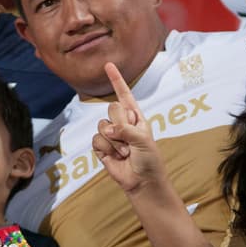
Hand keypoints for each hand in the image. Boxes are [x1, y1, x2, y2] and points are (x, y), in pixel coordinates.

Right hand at [93, 62, 167, 195]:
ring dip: (115, 142)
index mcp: (135, 116)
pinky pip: (96, 140)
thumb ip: (126, 128)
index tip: (108, 65)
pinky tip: (115, 157)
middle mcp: (122, 122)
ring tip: (125, 152)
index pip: (124, 95)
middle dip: (121, 125)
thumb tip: (107, 129)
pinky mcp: (101, 147)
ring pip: (102, 125)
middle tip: (130, 141)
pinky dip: (107, 149)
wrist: (142, 182)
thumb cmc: (149, 160)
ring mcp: (110, 134)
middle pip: (112, 108)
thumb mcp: (143, 139)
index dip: (116, 80)